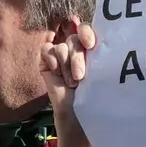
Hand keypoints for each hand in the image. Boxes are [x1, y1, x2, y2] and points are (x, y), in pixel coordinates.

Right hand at [39, 21, 96, 146]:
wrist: (78, 116)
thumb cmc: (94, 96)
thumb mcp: (99, 72)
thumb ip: (96, 52)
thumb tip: (89, 33)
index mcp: (92, 50)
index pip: (87, 30)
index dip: (86, 33)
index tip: (90, 45)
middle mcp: (77, 50)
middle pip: (74, 39)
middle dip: (78, 58)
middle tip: (80, 77)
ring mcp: (61, 56)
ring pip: (61, 46)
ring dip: (66, 66)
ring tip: (72, 83)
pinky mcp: (46, 63)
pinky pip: (47, 49)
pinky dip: (52, 60)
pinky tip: (56, 73)